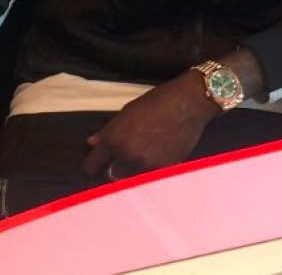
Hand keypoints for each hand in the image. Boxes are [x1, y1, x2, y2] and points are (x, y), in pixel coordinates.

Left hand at [83, 71, 219, 178]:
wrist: (189, 103)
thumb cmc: (157, 101)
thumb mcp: (128, 111)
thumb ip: (108, 130)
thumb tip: (92, 143)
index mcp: (114, 138)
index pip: (92, 165)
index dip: (93, 164)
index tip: (98, 163)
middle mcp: (127, 155)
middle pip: (112, 176)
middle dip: (115, 169)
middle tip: (122, 160)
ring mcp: (146, 165)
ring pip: (131, 179)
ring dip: (133, 171)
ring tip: (142, 158)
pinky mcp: (164, 171)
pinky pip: (150, 178)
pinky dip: (151, 172)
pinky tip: (156, 158)